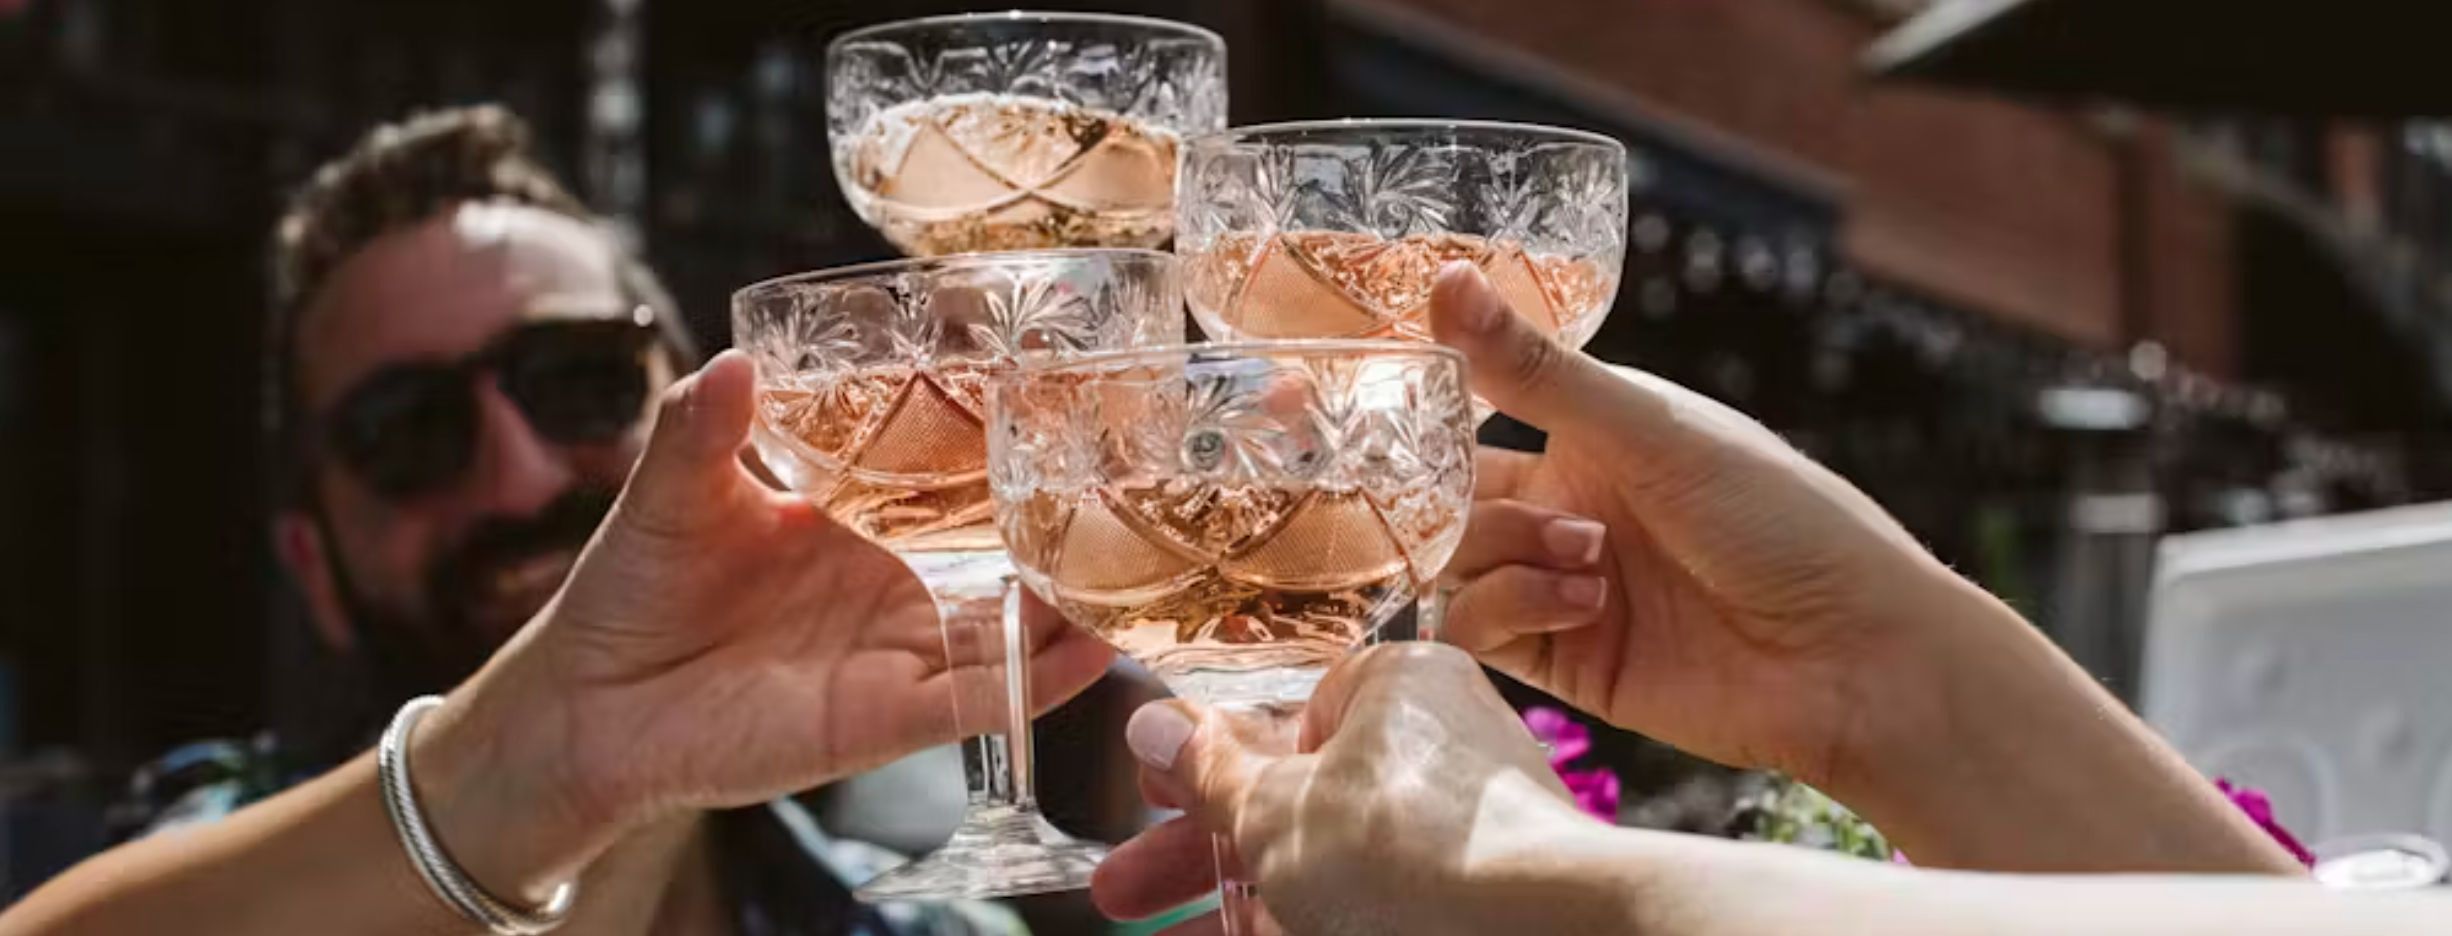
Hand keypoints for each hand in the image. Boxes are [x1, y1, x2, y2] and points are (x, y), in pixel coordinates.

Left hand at [416, 352, 1115, 893]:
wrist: (585, 703)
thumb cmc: (630, 591)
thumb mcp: (670, 491)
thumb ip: (703, 430)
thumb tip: (734, 359)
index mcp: (857, 525)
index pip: (951, 485)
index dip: (1008, 452)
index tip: (1071, 403)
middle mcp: (892, 590)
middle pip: (1003, 561)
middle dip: (1067, 532)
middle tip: (1139, 482)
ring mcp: (895, 656)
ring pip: (1009, 632)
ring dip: (1073, 608)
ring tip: (1143, 566)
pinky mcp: (884, 718)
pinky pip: (977, 700)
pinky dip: (1037, 680)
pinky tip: (1093, 650)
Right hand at [1093, 644, 1625, 935]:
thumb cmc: (1413, 852)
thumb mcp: (1275, 811)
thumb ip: (1208, 773)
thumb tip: (1153, 724)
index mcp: (1399, 686)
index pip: (1290, 709)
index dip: (1209, 760)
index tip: (1150, 798)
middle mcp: (1442, 748)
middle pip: (1296, 796)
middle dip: (1200, 848)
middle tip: (1125, 887)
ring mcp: (1468, 831)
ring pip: (1334, 864)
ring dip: (1243, 899)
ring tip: (1163, 930)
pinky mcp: (1483, 899)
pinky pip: (1381, 906)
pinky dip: (1316, 925)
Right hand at [1429, 262, 1965, 782]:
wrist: (1854, 661)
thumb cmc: (1781, 521)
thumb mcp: (1651, 431)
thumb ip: (1536, 371)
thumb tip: (1444, 279)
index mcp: (1593, 430)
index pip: (1475, 412)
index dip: (1428, 416)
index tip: (1385, 413)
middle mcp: (1569, 503)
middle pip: (1449, 495)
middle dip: (1454, 499)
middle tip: (1512, 499)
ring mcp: (1560, 584)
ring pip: (1455, 562)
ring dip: (1503, 553)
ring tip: (1587, 560)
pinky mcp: (1562, 660)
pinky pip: (1475, 630)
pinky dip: (1507, 610)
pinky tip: (1583, 603)